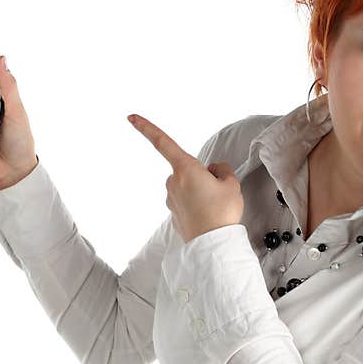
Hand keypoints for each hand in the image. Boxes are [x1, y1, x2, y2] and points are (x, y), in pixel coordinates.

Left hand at [128, 113, 242, 243]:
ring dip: (200, 191)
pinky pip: (187, 201)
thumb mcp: (231, 183)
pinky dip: (197, 204)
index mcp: (185, 169)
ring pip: (188, 186)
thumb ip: (221, 169)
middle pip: (187, 169)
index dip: (146, 128)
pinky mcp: (173, 213)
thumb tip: (212, 171)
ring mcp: (171, 199)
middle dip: (202, 175)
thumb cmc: (221, 213)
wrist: (213, 245)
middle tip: (219, 191)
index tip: (131, 117)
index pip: (163, 142)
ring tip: (214, 206)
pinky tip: (207, 215)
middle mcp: (173, 182)